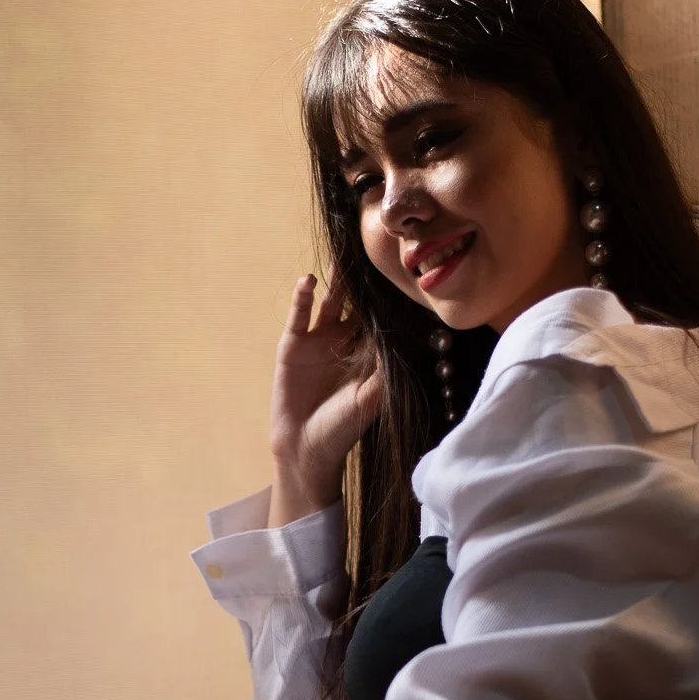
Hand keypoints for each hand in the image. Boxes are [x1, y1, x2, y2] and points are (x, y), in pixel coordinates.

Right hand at [268, 270, 384, 523]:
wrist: (305, 447)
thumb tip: (404, 336)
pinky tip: (309, 280)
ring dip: (337, 281)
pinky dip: (303, 297)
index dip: (390, 299)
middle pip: (358, 304)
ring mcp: (319, 341)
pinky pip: (300, 315)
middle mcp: (345, 342)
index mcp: (368, 355)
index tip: (402, 273)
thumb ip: (386, 369)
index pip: (382, 319)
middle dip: (366, 282)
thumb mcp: (372, 398)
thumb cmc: (343, 428)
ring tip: (343, 255)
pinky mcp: (294, 344)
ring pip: (330, 302)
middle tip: (375, 252)